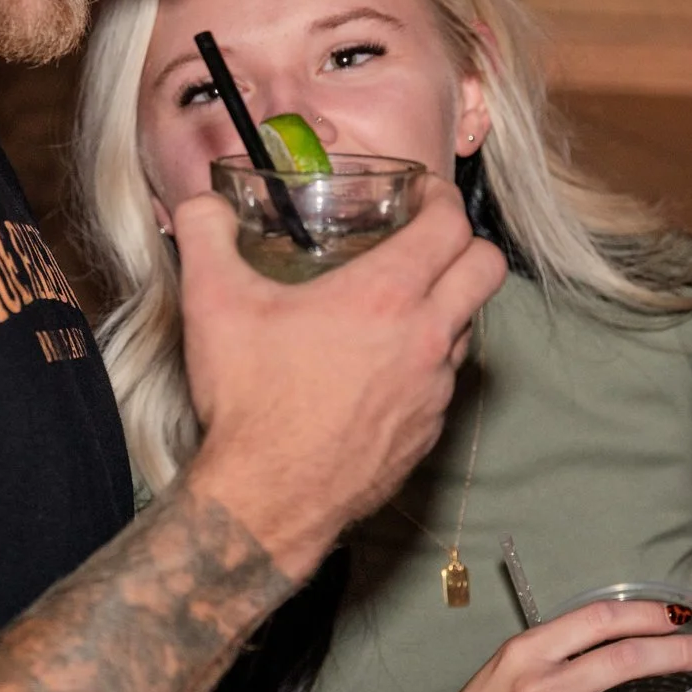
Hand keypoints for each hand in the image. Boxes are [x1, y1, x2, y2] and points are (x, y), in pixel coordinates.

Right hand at [174, 177, 505, 576]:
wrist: (266, 499)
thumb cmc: (248, 400)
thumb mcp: (212, 302)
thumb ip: (206, 234)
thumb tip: (204, 202)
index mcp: (386, 295)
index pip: (451, 223)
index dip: (441, 196)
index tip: (420, 193)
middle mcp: (425, 338)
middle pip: (487, 268)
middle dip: (463, 243)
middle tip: (424, 240)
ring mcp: (433, 390)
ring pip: (468, 326)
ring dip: (445, 305)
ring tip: (395, 304)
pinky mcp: (428, 433)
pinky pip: (443, 381)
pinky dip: (424, 361)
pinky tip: (378, 366)